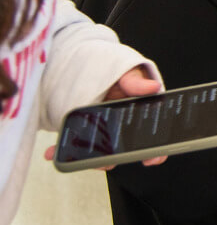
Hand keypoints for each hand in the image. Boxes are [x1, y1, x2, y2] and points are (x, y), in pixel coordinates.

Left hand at [45, 65, 164, 167]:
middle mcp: (120, 124)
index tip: (151, 159)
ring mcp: (100, 128)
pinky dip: (63, 150)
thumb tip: (152, 87)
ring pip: (99, 150)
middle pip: (123, 148)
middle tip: (106, 162)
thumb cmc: (112, 67)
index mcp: (137, 111)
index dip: (155, 151)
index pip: (152, 135)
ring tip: (77, 156)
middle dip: (114, 158)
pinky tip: (54, 152)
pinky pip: (75, 143)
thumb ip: (136, 81)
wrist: (84, 62)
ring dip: (88, 157)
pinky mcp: (82, 128)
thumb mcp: (127, 70)